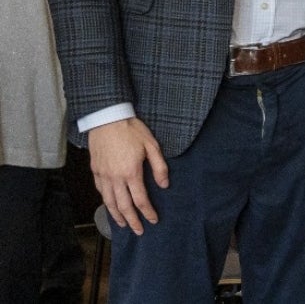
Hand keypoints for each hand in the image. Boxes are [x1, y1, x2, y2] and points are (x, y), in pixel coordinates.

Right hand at [87, 118, 168, 234]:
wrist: (107, 119)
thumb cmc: (131, 130)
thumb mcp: (152, 145)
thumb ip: (159, 166)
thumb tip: (164, 184)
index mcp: (131, 172)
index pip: (140, 199)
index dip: (147, 212)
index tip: (153, 220)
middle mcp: (115, 178)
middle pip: (123, 206)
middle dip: (132, 221)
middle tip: (138, 231)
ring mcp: (103, 176)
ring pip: (109, 202)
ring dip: (117, 216)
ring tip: (124, 224)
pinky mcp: (95, 171)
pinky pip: (100, 192)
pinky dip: (106, 203)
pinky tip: (110, 206)